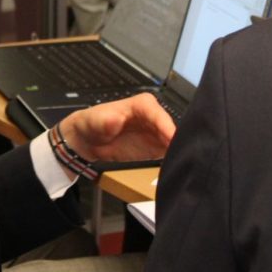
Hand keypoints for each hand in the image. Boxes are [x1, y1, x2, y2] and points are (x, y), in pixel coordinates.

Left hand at [59, 93, 175, 162]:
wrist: (88, 140)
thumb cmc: (93, 123)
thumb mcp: (96, 120)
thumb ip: (107, 120)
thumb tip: (116, 119)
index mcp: (143, 104)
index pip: (159, 114)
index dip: (166, 126)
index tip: (172, 140)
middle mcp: (154, 117)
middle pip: (172, 128)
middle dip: (179, 141)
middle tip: (183, 156)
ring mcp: (157, 133)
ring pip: (175, 141)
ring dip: (179, 152)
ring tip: (182, 163)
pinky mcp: (157, 147)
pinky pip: (170, 153)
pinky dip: (174, 160)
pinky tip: (175, 167)